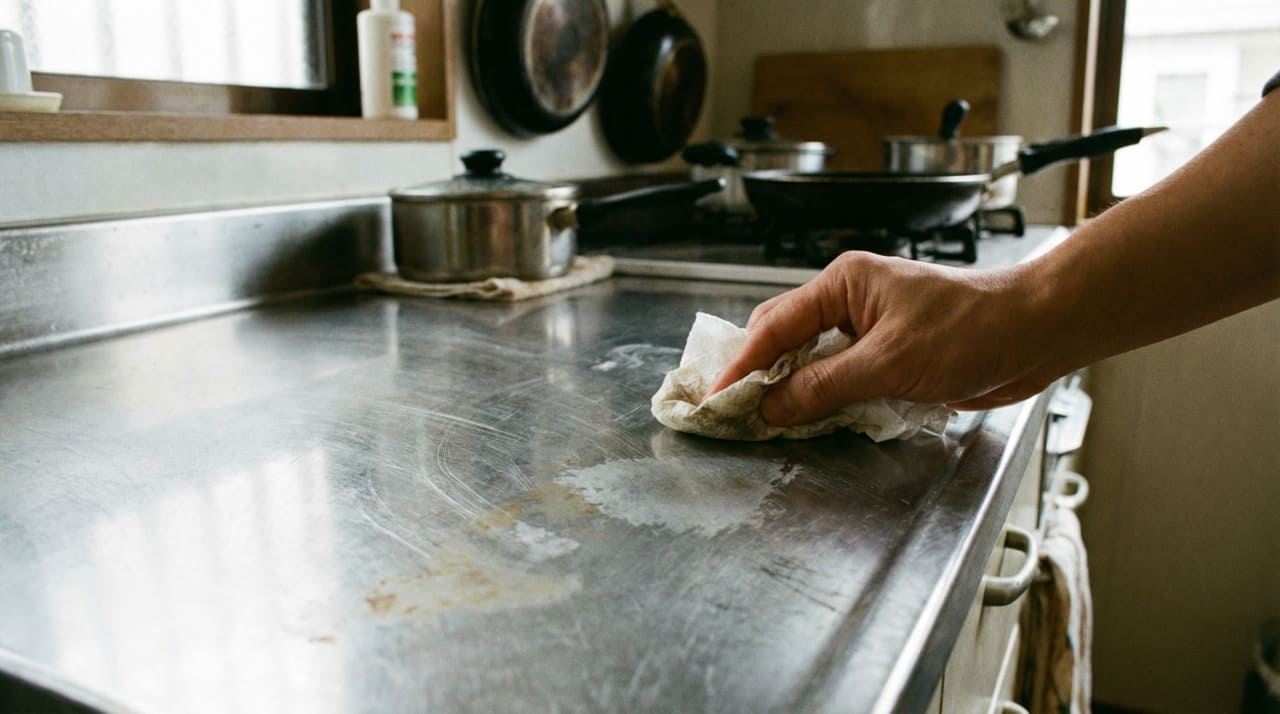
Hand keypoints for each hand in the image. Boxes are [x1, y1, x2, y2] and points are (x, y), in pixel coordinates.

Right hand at [706, 251, 1059, 424]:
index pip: (774, 326)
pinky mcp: (889, 356)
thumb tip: (772, 405)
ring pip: (812, 361)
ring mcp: (869, 329)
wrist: (1036, 333)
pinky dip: (825, 400)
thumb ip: (825, 386)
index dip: (740, 365)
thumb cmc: (972, 329)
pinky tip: (813, 421)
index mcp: (843, 284)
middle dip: (759, 375)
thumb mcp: (890, 362)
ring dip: (794, 391)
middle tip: (733, 412)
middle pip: (785, 339)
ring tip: (765, 422)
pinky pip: (842, 378)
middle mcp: (850, 302)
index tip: (715, 398)